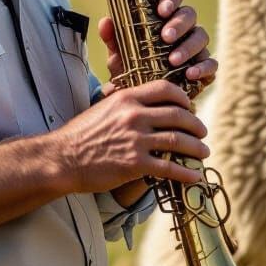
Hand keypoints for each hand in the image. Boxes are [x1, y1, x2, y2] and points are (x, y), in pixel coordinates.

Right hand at [54, 80, 209, 191]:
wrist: (62, 158)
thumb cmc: (80, 134)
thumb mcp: (103, 106)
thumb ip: (125, 103)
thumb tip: (144, 103)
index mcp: (127, 98)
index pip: (165, 89)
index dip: (183, 97)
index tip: (189, 106)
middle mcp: (134, 115)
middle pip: (178, 115)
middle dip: (195, 124)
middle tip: (202, 131)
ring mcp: (136, 140)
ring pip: (178, 141)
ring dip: (196, 147)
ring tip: (204, 152)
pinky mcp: (135, 164)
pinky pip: (169, 167)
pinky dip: (186, 172)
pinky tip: (195, 176)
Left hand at [99, 0, 217, 96]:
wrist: (143, 98)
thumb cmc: (132, 68)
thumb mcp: (119, 54)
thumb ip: (113, 38)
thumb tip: (105, 22)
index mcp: (164, 16)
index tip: (162, 10)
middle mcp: (183, 27)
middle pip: (189, 14)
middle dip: (178, 23)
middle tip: (166, 37)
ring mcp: (196, 46)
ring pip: (201, 36)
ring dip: (188, 46)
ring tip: (173, 60)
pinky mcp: (205, 67)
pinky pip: (211, 63)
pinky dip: (203, 67)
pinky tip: (190, 74)